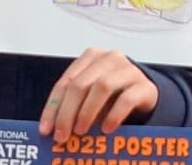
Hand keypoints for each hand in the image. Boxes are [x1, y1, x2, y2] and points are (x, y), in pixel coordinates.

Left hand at [39, 48, 159, 142]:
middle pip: (80, 85)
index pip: (65, 82)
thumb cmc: (112, 94)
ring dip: (87, 112)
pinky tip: (106, 129)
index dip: (53, 107)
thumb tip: (53, 127)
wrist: (146, 93)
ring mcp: (129, 70)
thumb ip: (73, 104)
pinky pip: (126, 99)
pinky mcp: (145, 86)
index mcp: (90, 57)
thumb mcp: (89, 95)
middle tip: (62, 135)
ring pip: (102, 87)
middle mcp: (109, 59)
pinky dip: (113, 116)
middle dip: (67, 113)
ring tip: (81, 131)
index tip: (45, 129)